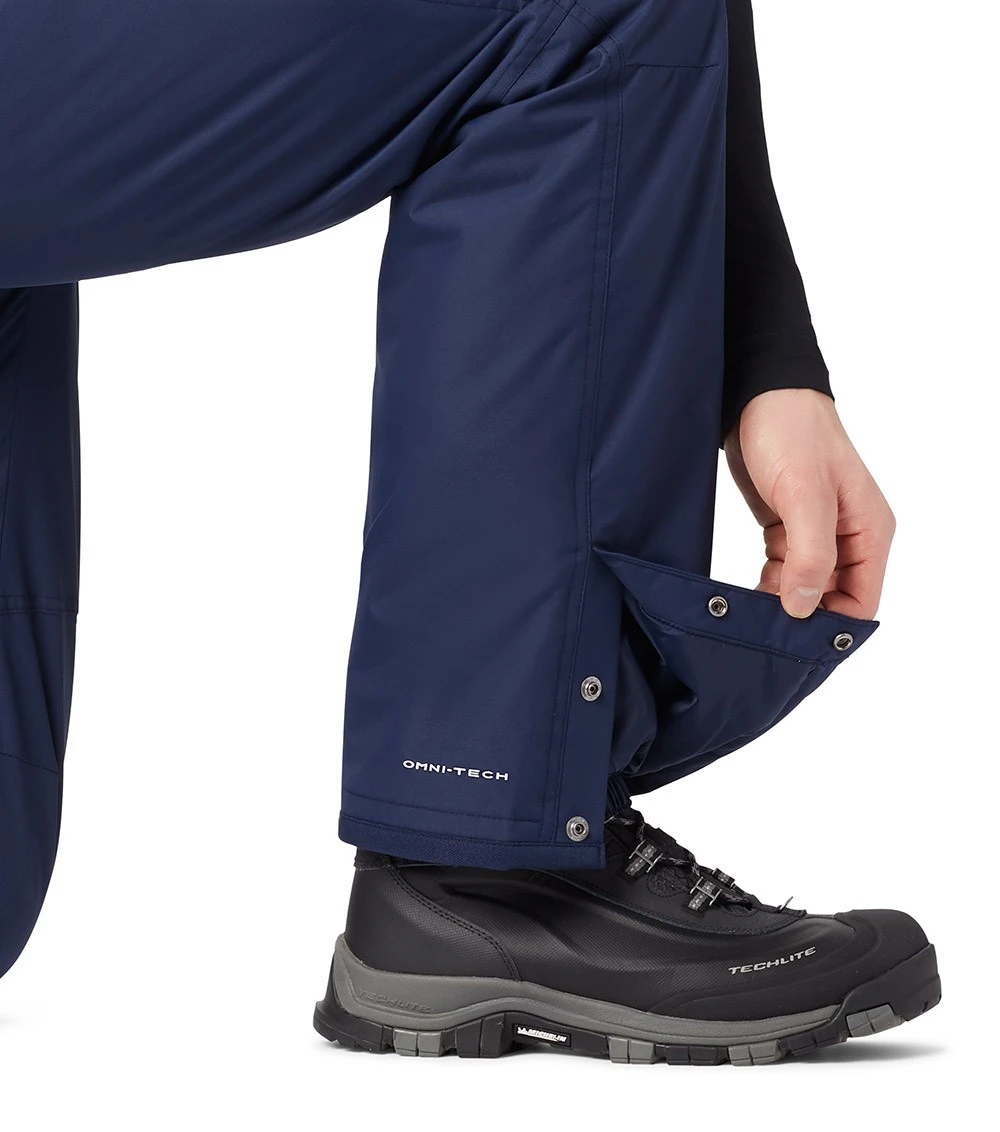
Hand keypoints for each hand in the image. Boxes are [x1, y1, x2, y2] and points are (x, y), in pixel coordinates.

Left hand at [723, 389, 894, 619]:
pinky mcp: (787, 527)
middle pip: (832, 599)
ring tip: (745, 616)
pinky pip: (783, 570)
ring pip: (804, 587)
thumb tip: (803, 608)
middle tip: (761, 632)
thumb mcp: (803, 494)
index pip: (861, 601)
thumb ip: (810, 554)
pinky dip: (767, 584)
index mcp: (869, 530)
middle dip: (801, 617)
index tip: (791, 641)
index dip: (829, 625)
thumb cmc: (791, 432)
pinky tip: (743, 594)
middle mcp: (849, 536)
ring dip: (780, 603)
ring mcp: (817, 533)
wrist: (756, 393)